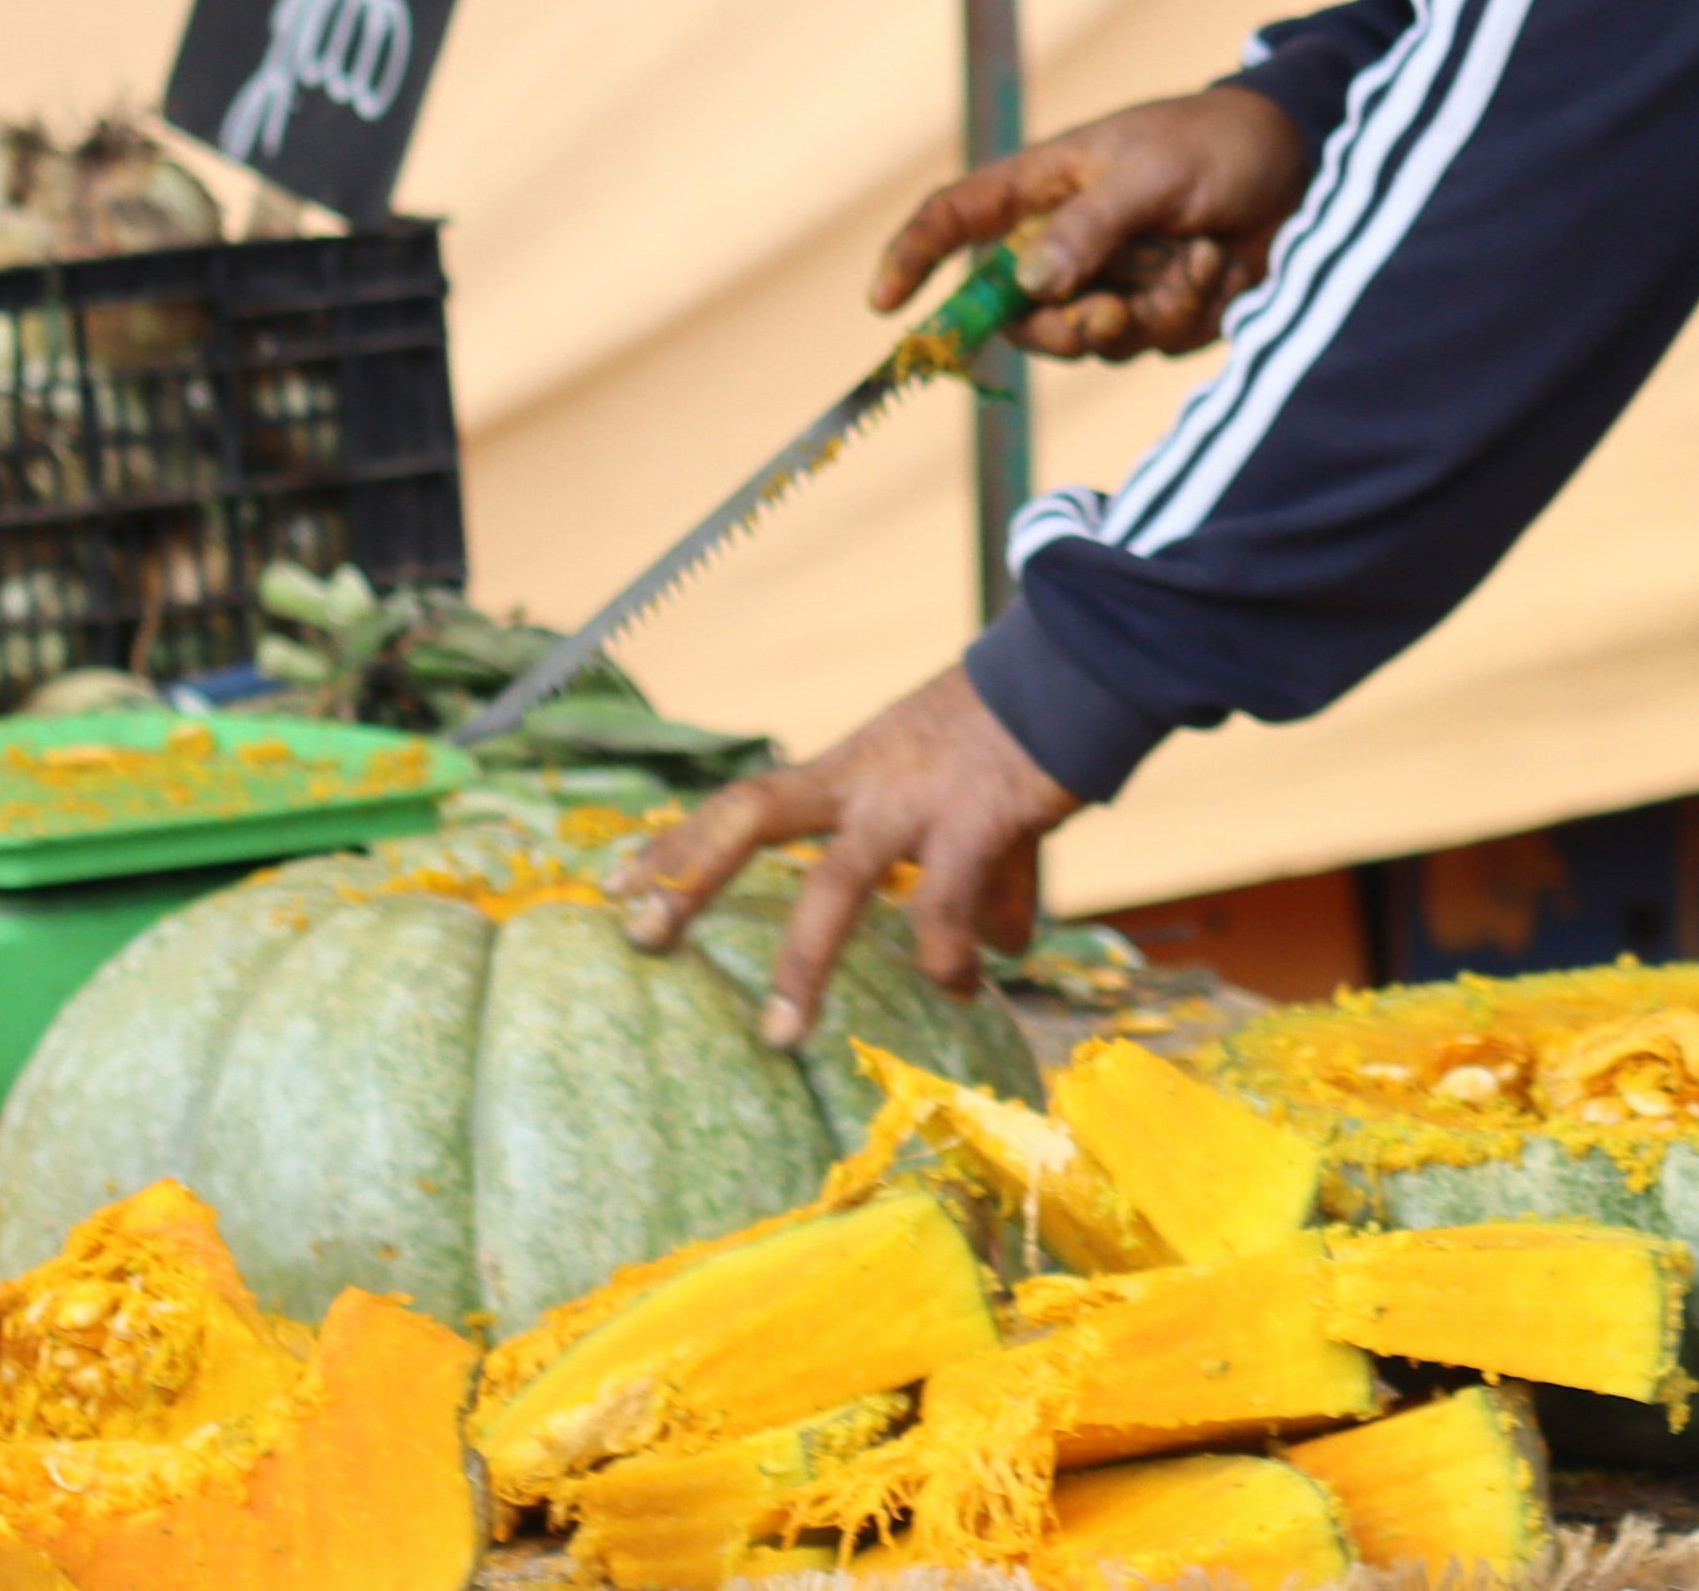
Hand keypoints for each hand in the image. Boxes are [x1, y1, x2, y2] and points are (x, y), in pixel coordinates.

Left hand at [621, 661, 1080, 1046]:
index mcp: (852, 768)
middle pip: (752, 817)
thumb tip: (997, 947)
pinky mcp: (978, 816)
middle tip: (640, 937)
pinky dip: (947, 959)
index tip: (610, 886)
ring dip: (802, 964)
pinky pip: (944, 910)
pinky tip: (969, 984)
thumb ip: (976, 873)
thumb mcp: (969, 791)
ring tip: (781, 1035)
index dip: (678, 844)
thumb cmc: (1023, 729)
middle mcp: (868, 779)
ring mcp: (917, 798)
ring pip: (835, 883)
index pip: (743, 801)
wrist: (1088, 662)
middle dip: (689, 877)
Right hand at [871, 83, 1318, 364]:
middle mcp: (1065, 239)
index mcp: (1045, 186)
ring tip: (1198, 255)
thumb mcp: (1155, 173)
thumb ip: (1092, 226)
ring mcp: (1110, 280)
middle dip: (1060, 327)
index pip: (956, 218)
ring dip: (1147, 309)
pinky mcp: (1157, 312)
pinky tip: (1222, 265)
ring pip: (1088, 339)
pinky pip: (1150, 341)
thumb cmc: (1220, 146)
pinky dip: (1189, 309)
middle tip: (1109, 315)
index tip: (885, 304)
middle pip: (1016, 313)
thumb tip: (1029, 284)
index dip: (912, 257)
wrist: (1307, 167)